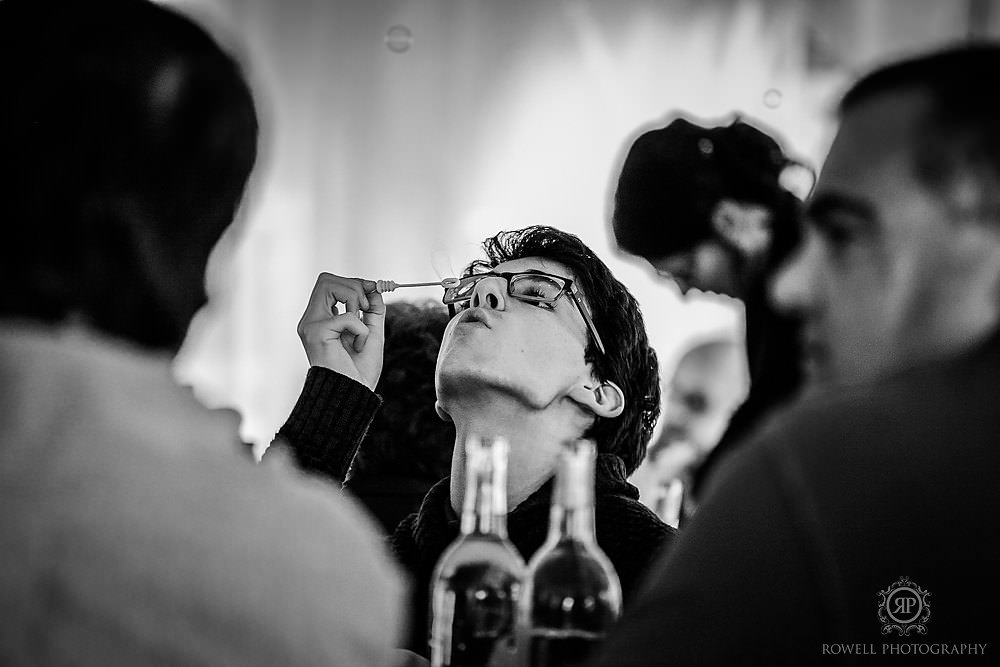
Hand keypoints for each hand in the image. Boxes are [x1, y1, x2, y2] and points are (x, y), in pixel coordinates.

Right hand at [296, 273, 384, 390]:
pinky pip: (347, 316)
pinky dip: (360, 329)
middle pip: (325, 279)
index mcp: (321, 320)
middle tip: (365, 309)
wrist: (353, 395)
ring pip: (328, 285)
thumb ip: (372, 311)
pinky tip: (358, 346)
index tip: (373, 289)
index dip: (353, 283)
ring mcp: (310, 325)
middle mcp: (311, 320)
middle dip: (353, 287)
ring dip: (354, 300)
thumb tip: (374, 289)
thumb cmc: (359, 371)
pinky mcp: (316, 332)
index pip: (329, 284)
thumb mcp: (371, 333)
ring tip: (361, 325)